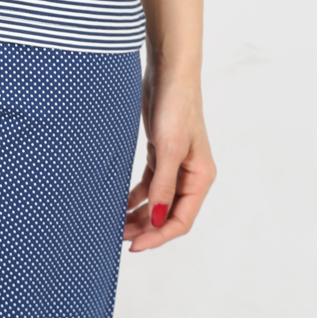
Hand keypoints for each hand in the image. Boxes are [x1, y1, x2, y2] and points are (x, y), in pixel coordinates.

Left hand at [124, 59, 215, 251]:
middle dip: (145, 228)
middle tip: (118, 237)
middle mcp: (190, 175)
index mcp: (200, 178)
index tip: (134, 246)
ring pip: (157, 200)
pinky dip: (136, 196)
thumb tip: (155, 219)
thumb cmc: (175, 106)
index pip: (181, 220)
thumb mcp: (168, 148)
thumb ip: (162, 185)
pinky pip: (149, 184)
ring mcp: (175, 164)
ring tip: (116, 226)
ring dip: (139, 215)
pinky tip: (120, 203)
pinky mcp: (160, 153)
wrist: (168, 72)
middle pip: (168, 214)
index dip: (158, 236)